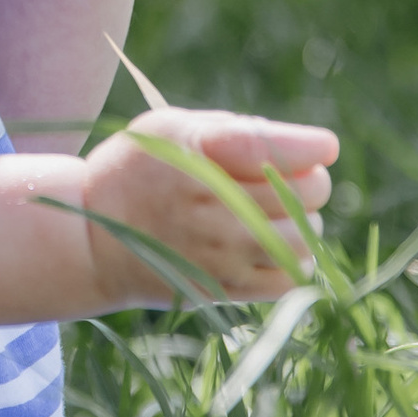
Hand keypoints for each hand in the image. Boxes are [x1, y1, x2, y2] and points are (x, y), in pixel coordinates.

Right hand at [79, 108, 336, 307]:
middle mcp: (209, 207)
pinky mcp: (223, 289)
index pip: (271, 148)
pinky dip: (295, 259)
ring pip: (302, 238)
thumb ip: (230, 129)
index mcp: (195, 156)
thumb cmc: (138, 170)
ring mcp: (218, 253)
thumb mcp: (168, 128)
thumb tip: (298, 147)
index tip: (325, 145)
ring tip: (285, 213)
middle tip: (296, 178)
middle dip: (310, 180)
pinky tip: (278, 244)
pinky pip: (288, 278)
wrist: (92, 240)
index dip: (310, 146)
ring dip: (306, 222)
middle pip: (301, 192)